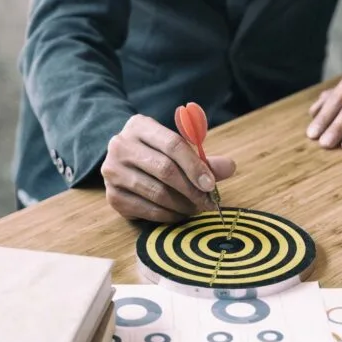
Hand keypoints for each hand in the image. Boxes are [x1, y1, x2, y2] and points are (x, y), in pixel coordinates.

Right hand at [101, 114, 235, 221]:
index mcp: (139, 126)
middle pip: (165, 170)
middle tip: (208, 202)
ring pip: (156, 193)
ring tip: (195, 208)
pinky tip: (179, 213)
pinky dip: (168, 215)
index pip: (172, 145)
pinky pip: (147, 210)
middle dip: (192, 189)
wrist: (122, 161)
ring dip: (182, 205)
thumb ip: (202, 158)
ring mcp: (113, 172)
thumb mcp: (176, 147)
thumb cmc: (155, 152)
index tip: (211, 184)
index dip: (195, 166)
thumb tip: (229, 167)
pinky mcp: (112, 196)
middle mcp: (120, 146)